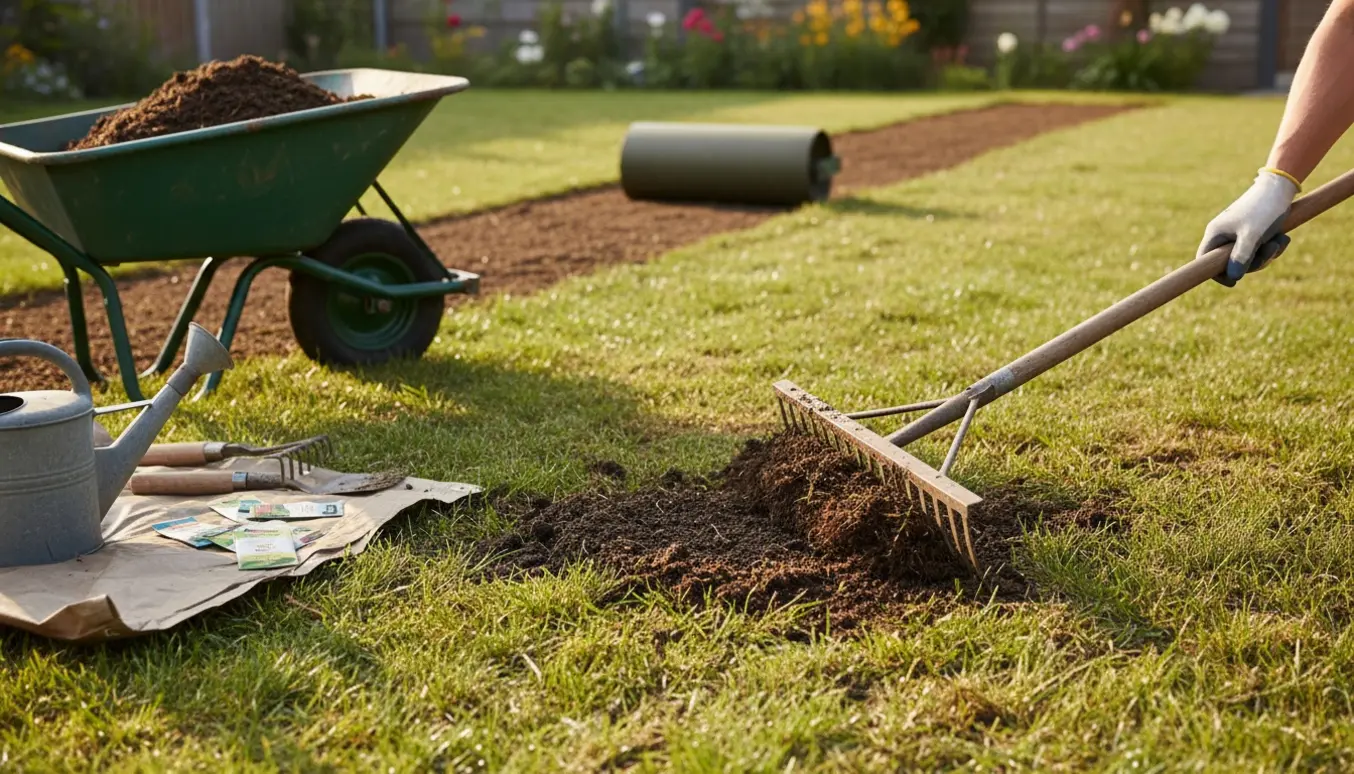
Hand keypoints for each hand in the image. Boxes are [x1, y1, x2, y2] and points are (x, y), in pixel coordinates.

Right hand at [1198, 169, 1299, 286]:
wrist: (1281, 186)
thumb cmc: (1264, 209)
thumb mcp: (1253, 235)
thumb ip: (1241, 257)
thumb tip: (1233, 277)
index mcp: (1216, 233)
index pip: (1204, 260)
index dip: (1216, 274)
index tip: (1233, 282)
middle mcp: (1224, 235)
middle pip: (1231, 263)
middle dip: (1254, 262)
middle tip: (1269, 251)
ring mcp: (1238, 234)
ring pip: (1248, 258)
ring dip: (1267, 254)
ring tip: (1279, 240)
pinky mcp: (1252, 232)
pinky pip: (1258, 249)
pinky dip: (1271, 247)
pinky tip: (1282, 237)